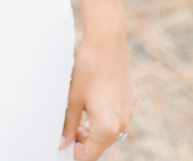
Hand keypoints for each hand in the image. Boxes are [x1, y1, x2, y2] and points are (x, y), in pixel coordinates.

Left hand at [59, 33, 133, 158]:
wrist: (107, 43)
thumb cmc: (88, 68)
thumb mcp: (73, 99)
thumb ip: (68, 125)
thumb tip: (63, 142)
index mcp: (107, 127)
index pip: (90, 155)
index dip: (74, 152)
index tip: (63, 145)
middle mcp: (122, 122)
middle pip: (100, 144)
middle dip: (83, 141)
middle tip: (67, 129)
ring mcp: (127, 111)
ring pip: (108, 131)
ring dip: (93, 130)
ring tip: (77, 114)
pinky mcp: (129, 99)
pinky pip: (115, 117)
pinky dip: (103, 117)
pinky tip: (90, 103)